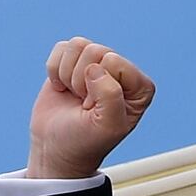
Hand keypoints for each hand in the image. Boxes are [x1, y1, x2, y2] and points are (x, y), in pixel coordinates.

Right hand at [27, 37, 155, 177]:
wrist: (56, 150)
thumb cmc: (85, 142)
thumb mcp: (108, 126)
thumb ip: (111, 95)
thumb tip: (94, 68)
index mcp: (140, 87)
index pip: (114, 62)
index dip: (99, 87)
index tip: (96, 110)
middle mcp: (121, 71)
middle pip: (95, 51)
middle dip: (82, 82)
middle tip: (84, 105)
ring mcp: (97, 64)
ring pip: (78, 46)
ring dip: (68, 75)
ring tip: (76, 97)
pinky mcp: (73, 62)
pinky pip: (62, 48)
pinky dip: (55, 71)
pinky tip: (64, 89)